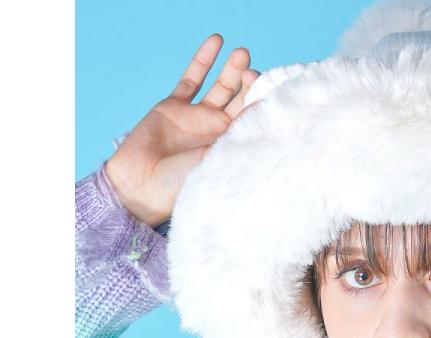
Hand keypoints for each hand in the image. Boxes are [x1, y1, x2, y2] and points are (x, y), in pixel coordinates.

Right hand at [104, 34, 258, 227]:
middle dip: (250, 84)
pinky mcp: (173, 107)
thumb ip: (237, 139)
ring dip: (232, 69)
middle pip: (241, 100)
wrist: (141, 186)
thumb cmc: (180, 186)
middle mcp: (216, 131)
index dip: (263, 103)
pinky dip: (204, 60)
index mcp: (231, 148)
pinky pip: (192, 79)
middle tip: (255, 71)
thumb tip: (267, 121)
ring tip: (243, 53)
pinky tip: (216, 42)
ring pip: (220, 86)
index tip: (273, 90)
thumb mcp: (216, 162)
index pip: (254, 120)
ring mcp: (196, 117)